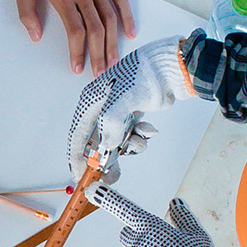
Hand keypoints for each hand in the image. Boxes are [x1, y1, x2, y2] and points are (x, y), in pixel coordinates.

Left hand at [11, 0, 134, 74]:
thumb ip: (26, 10)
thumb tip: (35, 35)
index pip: (75, 32)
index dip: (77, 53)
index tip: (78, 68)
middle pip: (96, 30)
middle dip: (98, 54)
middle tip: (100, 72)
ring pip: (110, 17)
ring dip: (113, 41)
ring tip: (114, 60)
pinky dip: (126, 15)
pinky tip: (130, 31)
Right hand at [64, 35, 192, 167]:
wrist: (169, 70)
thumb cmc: (143, 74)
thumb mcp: (122, 99)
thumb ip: (110, 124)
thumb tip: (106, 146)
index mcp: (91, 102)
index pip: (78, 135)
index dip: (77, 158)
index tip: (80, 176)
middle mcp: (101, 108)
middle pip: (97, 142)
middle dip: (106, 158)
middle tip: (110, 176)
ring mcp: (117, 113)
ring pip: (117, 142)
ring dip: (130, 146)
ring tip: (139, 141)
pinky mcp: (132, 116)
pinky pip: (131, 136)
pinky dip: (141, 137)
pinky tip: (148, 130)